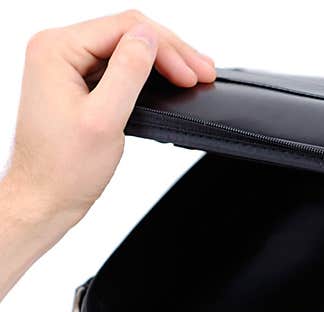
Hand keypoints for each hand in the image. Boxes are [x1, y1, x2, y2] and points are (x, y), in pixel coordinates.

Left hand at [0, 11, 214, 297]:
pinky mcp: (76, 81)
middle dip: (170, 51)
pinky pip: (118, 65)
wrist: (45, 198)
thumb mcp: (104, 119)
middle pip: (127, 33)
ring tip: (195, 75)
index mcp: (55, 50)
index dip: (167, 47)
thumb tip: (149, 38)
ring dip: (163, 60)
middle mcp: (56, 49)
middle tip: (204, 71)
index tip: (194, 74)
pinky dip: (148, 73)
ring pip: (126, 47)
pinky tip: (170, 80)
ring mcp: (65, 64)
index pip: (125, 28)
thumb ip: (127, 72)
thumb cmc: (64, 169)